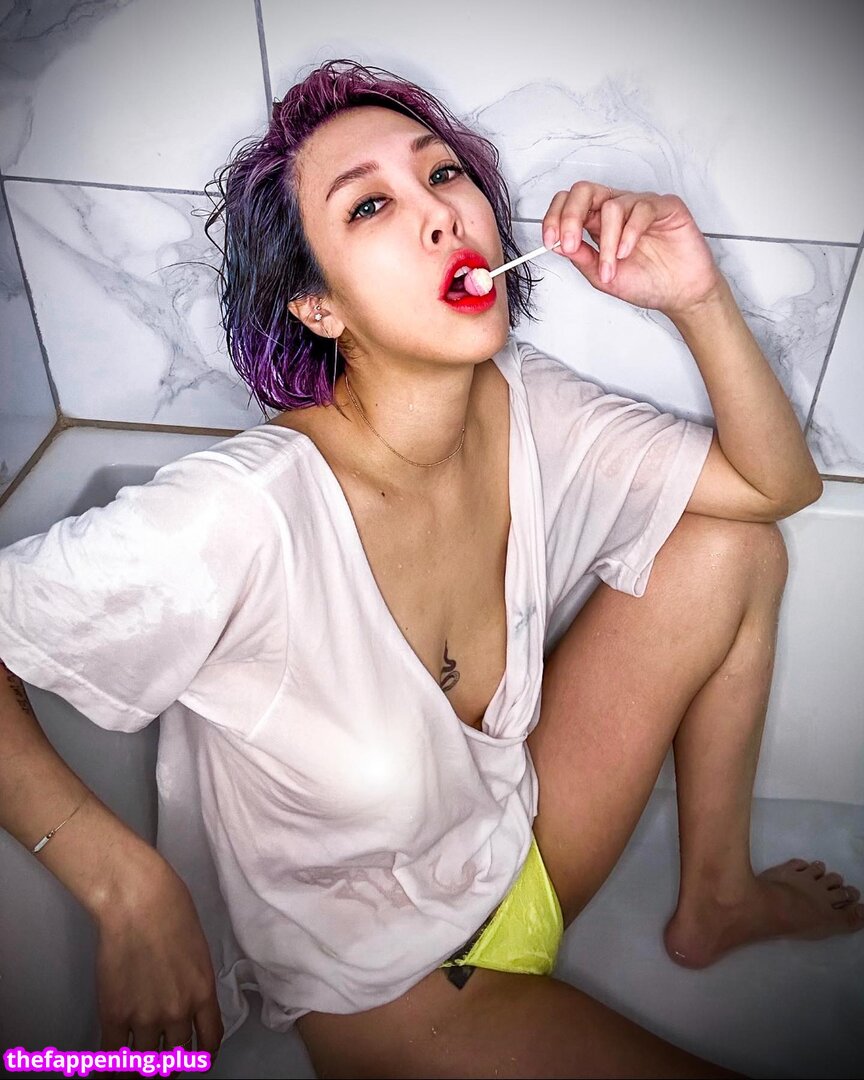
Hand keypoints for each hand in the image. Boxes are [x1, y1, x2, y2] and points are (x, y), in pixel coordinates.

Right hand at [94, 854, 222, 1057]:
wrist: (139, 901)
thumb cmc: (171, 911)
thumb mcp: (198, 951)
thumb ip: (194, 983)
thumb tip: (185, 1002)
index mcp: (203, 993)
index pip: (209, 1042)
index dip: (201, 1057)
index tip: (195, 1060)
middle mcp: (178, 1012)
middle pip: (176, 1059)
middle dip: (168, 1064)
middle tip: (159, 1059)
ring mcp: (146, 1017)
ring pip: (145, 1063)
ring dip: (139, 1068)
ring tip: (132, 1067)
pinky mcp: (115, 1016)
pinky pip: (113, 1057)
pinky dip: (110, 1068)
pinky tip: (108, 1069)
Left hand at [542, 181, 724, 318]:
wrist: (680, 295)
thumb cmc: (647, 283)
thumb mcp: (602, 277)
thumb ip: (581, 258)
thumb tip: (558, 243)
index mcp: (599, 224)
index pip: (569, 204)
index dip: (555, 218)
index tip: (550, 240)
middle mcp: (618, 210)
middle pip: (585, 191)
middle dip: (571, 216)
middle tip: (571, 243)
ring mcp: (640, 205)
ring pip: (611, 206)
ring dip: (606, 242)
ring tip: (611, 266)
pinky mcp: (665, 206)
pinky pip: (641, 208)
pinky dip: (629, 233)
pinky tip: (627, 252)